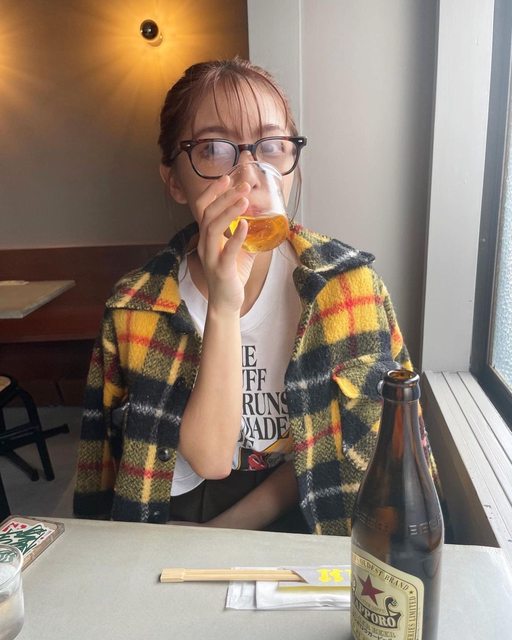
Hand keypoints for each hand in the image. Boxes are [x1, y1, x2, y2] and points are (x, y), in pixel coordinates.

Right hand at [195, 175, 255, 312]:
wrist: (226, 303)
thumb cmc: (231, 275)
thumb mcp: (241, 250)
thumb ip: (247, 235)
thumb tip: (264, 220)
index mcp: (208, 237)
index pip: (204, 207)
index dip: (213, 191)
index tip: (227, 177)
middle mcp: (205, 244)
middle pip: (208, 213)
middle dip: (225, 196)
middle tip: (243, 185)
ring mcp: (211, 257)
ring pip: (213, 227)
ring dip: (229, 211)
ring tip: (244, 199)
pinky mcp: (221, 269)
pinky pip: (227, 251)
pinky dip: (236, 237)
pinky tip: (246, 227)